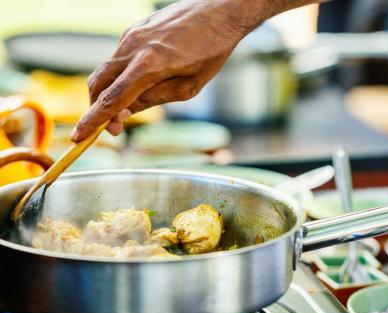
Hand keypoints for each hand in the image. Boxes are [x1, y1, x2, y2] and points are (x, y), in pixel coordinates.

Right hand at [71, 0, 322, 140]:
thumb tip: (126, 112)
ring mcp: (131, 35)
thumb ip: (154, 99)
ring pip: (106, 69)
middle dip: (97, 107)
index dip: (93, 120)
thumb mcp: (189, 87)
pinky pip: (119, 57)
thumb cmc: (211, 51)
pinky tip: (141, 80)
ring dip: (109, 91)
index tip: (79, 137)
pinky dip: (120, 74)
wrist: (220, 11)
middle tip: (113, 126)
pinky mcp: (135, 29)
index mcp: (149, 65)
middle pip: (98, 83)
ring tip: (132, 105)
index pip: (112, 99)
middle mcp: (133, 48)